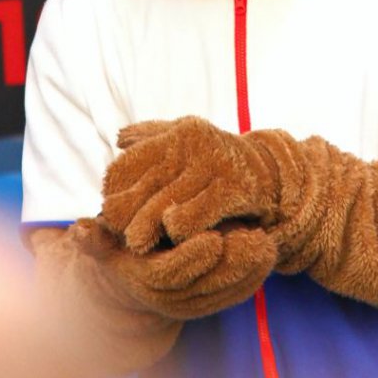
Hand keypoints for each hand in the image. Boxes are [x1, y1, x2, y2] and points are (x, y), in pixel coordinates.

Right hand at [76, 216, 276, 319]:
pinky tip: (268, 257)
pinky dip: (252, 279)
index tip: (214, 238)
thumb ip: (94, 238)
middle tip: (257, 239)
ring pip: (223, 292)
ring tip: (269, 244)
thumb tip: (79, 231)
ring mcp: (189, 306)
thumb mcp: (101, 244)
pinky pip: (232, 295)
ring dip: (249, 271)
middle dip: (233, 263)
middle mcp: (166, 301)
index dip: (192, 258)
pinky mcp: (207, 303)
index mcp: (141, 282)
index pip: (169, 274)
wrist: (122, 288)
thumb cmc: (114, 252)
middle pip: (205, 286)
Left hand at [101, 117, 281, 252]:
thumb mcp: (186, 140)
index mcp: (177, 134)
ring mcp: (214, 165)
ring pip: (167, 203)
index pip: (131, 162)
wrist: (271, 173)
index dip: (114, 188)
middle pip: (145, 185)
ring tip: (137, 243)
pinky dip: (183, 227)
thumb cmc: (216, 160)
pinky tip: (175, 237)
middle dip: (127, 213)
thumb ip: (152, 137)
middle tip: (116, 232)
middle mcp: (193, 144)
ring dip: (149, 226)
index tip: (106, 210)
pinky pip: (198, 214)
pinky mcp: (234, 188)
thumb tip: (118, 137)